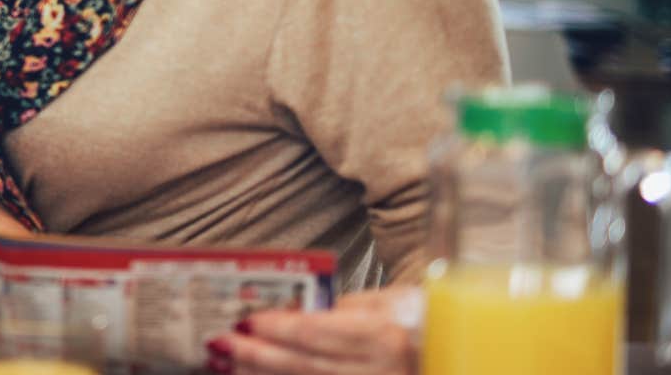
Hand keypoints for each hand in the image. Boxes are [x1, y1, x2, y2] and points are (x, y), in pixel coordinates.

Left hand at [207, 287, 418, 374]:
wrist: (451, 355)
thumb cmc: (422, 321)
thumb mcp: (388, 302)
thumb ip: (343, 308)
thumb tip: (295, 312)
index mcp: (384, 338)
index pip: (317, 333)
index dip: (277, 329)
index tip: (245, 320)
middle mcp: (378, 372)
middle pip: (304, 367)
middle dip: (256, 357)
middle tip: (219, 343)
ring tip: (225, 366)